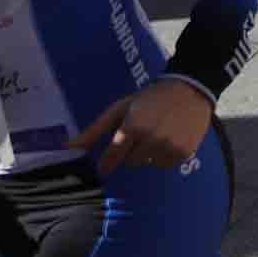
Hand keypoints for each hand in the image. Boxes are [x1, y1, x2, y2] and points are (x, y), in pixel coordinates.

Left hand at [79, 79, 212, 177]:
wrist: (190, 90)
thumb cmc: (150, 98)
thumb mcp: (120, 109)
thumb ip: (93, 132)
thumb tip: (67, 149)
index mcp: (132, 126)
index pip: (111, 158)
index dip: (106, 163)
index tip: (104, 166)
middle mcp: (150, 139)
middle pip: (129, 161)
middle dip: (131, 149)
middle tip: (141, 132)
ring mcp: (168, 147)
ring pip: (147, 163)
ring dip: (147, 153)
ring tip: (157, 132)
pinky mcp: (182, 153)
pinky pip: (163, 164)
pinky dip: (163, 156)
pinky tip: (169, 138)